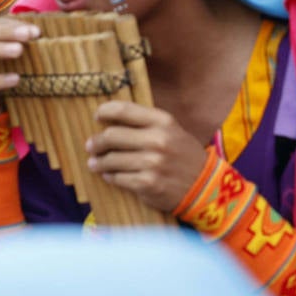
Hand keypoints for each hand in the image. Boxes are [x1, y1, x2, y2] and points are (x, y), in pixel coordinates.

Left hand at [86, 101, 208, 213]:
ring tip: (95, 163)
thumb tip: (109, 120)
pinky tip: (110, 175)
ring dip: (99, 162)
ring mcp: (153, 163)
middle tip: (91, 146)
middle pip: (111, 135)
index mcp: (164, 121)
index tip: (97, 116)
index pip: (125, 110)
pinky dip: (110, 177)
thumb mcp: (172, 131)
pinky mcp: (148, 183)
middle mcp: (158, 140)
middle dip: (96, 142)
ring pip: (111, 160)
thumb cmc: (182, 155)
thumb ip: (146, 123)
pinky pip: (117, 178)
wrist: (203, 185)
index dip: (105, 111)